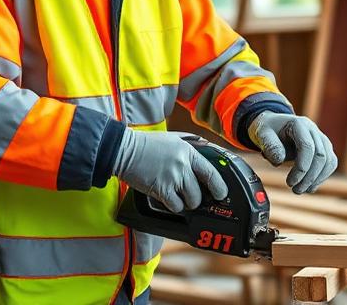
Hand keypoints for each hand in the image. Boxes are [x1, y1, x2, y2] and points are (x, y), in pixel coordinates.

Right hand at [113, 130, 227, 212]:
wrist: (125, 150)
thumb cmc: (146, 144)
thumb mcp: (172, 140)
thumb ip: (187, 149)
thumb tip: (201, 158)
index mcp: (188, 151)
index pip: (211, 171)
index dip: (219, 185)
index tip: (222, 193)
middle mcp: (183, 164)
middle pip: (200, 190)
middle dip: (198, 199)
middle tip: (193, 199)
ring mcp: (173, 177)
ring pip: (190, 200)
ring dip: (186, 203)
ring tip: (178, 198)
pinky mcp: (162, 189)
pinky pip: (176, 206)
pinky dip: (173, 206)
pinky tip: (168, 200)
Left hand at [248, 112, 337, 193]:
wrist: (274, 125)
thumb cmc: (268, 130)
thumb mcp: (262, 134)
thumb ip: (270, 146)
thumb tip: (279, 161)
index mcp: (299, 124)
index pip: (307, 147)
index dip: (301, 168)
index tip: (290, 183)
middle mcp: (313, 130)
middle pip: (320, 156)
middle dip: (309, 177)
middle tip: (295, 190)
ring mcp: (321, 138)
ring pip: (328, 161)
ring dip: (317, 179)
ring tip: (301, 190)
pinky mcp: (324, 148)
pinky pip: (330, 163)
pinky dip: (321, 177)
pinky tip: (309, 186)